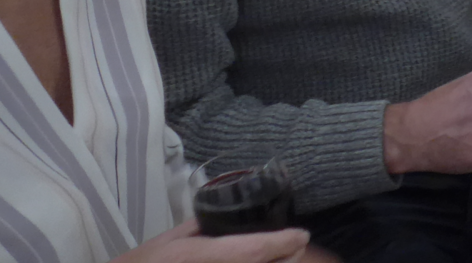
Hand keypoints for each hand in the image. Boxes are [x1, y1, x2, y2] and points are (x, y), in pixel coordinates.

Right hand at [114, 219, 314, 262]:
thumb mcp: (170, 238)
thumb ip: (200, 226)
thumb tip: (229, 215)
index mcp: (197, 255)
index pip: (252, 250)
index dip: (282, 243)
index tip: (301, 234)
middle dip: (285, 258)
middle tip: (296, 244)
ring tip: (283, 255)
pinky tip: (265, 262)